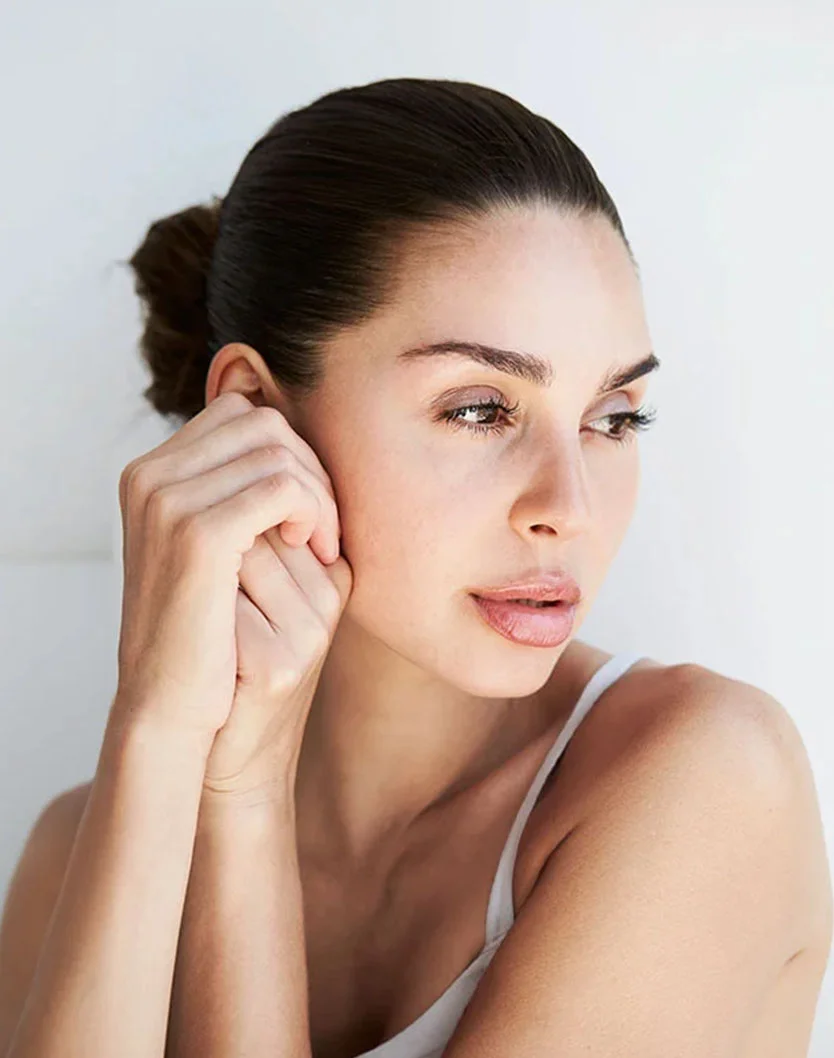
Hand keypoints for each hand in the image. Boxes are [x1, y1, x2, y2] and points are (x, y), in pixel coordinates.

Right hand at [112, 390, 352, 762]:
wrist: (170, 705)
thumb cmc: (203, 633)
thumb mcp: (216, 551)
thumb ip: (238, 494)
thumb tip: (297, 450)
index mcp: (151, 473)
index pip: (241, 415)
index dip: (288, 453)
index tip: (306, 510)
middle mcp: (150, 475)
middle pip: (263, 423)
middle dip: (308, 469)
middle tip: (323, 532)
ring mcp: (168, 500)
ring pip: (278, 451)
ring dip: (318, 496)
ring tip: (321, 549)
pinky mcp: (197, 533)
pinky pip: (282, 487)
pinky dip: (314, 512)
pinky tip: (316, 552)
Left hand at [201, 526, 351, 807]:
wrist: (222, 751)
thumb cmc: (231, 662)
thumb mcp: (258, 591)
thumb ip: (257, 533)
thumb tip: (225, 467)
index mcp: (334, 571)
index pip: (275, 503)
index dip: (226, 533)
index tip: (217, 575)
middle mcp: (331, 598)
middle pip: (254, 527)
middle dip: (215, 556)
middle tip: (209, 603)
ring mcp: (309, 632)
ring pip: (236, 557)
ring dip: (204, 583)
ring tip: (214, 628)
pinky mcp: (279, 664)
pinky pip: (221, 604)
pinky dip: (198, 616)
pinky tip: (208, 650)